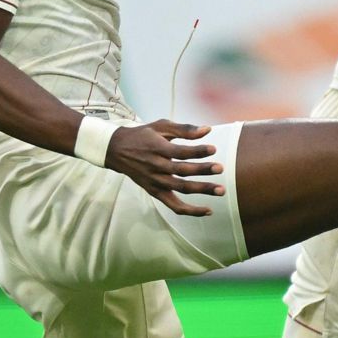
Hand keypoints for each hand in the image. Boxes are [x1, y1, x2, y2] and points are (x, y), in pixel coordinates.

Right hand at [105, 119, 223, 216]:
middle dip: (202, 170)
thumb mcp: (161, 126)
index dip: (197, 151)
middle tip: (220, 168)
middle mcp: (155, 167)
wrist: (117, 150)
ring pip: (180, 189)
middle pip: (182, 171)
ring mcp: (155, 182)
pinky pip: (173, 205)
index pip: (180, 152)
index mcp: (157, 149)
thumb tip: (208, 130)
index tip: (213, 149)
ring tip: (221, 190)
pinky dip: (190, 211)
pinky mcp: (155, 192)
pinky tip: (207, 210)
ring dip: (201, 190)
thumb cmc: (143, 136)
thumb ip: (184, 129)